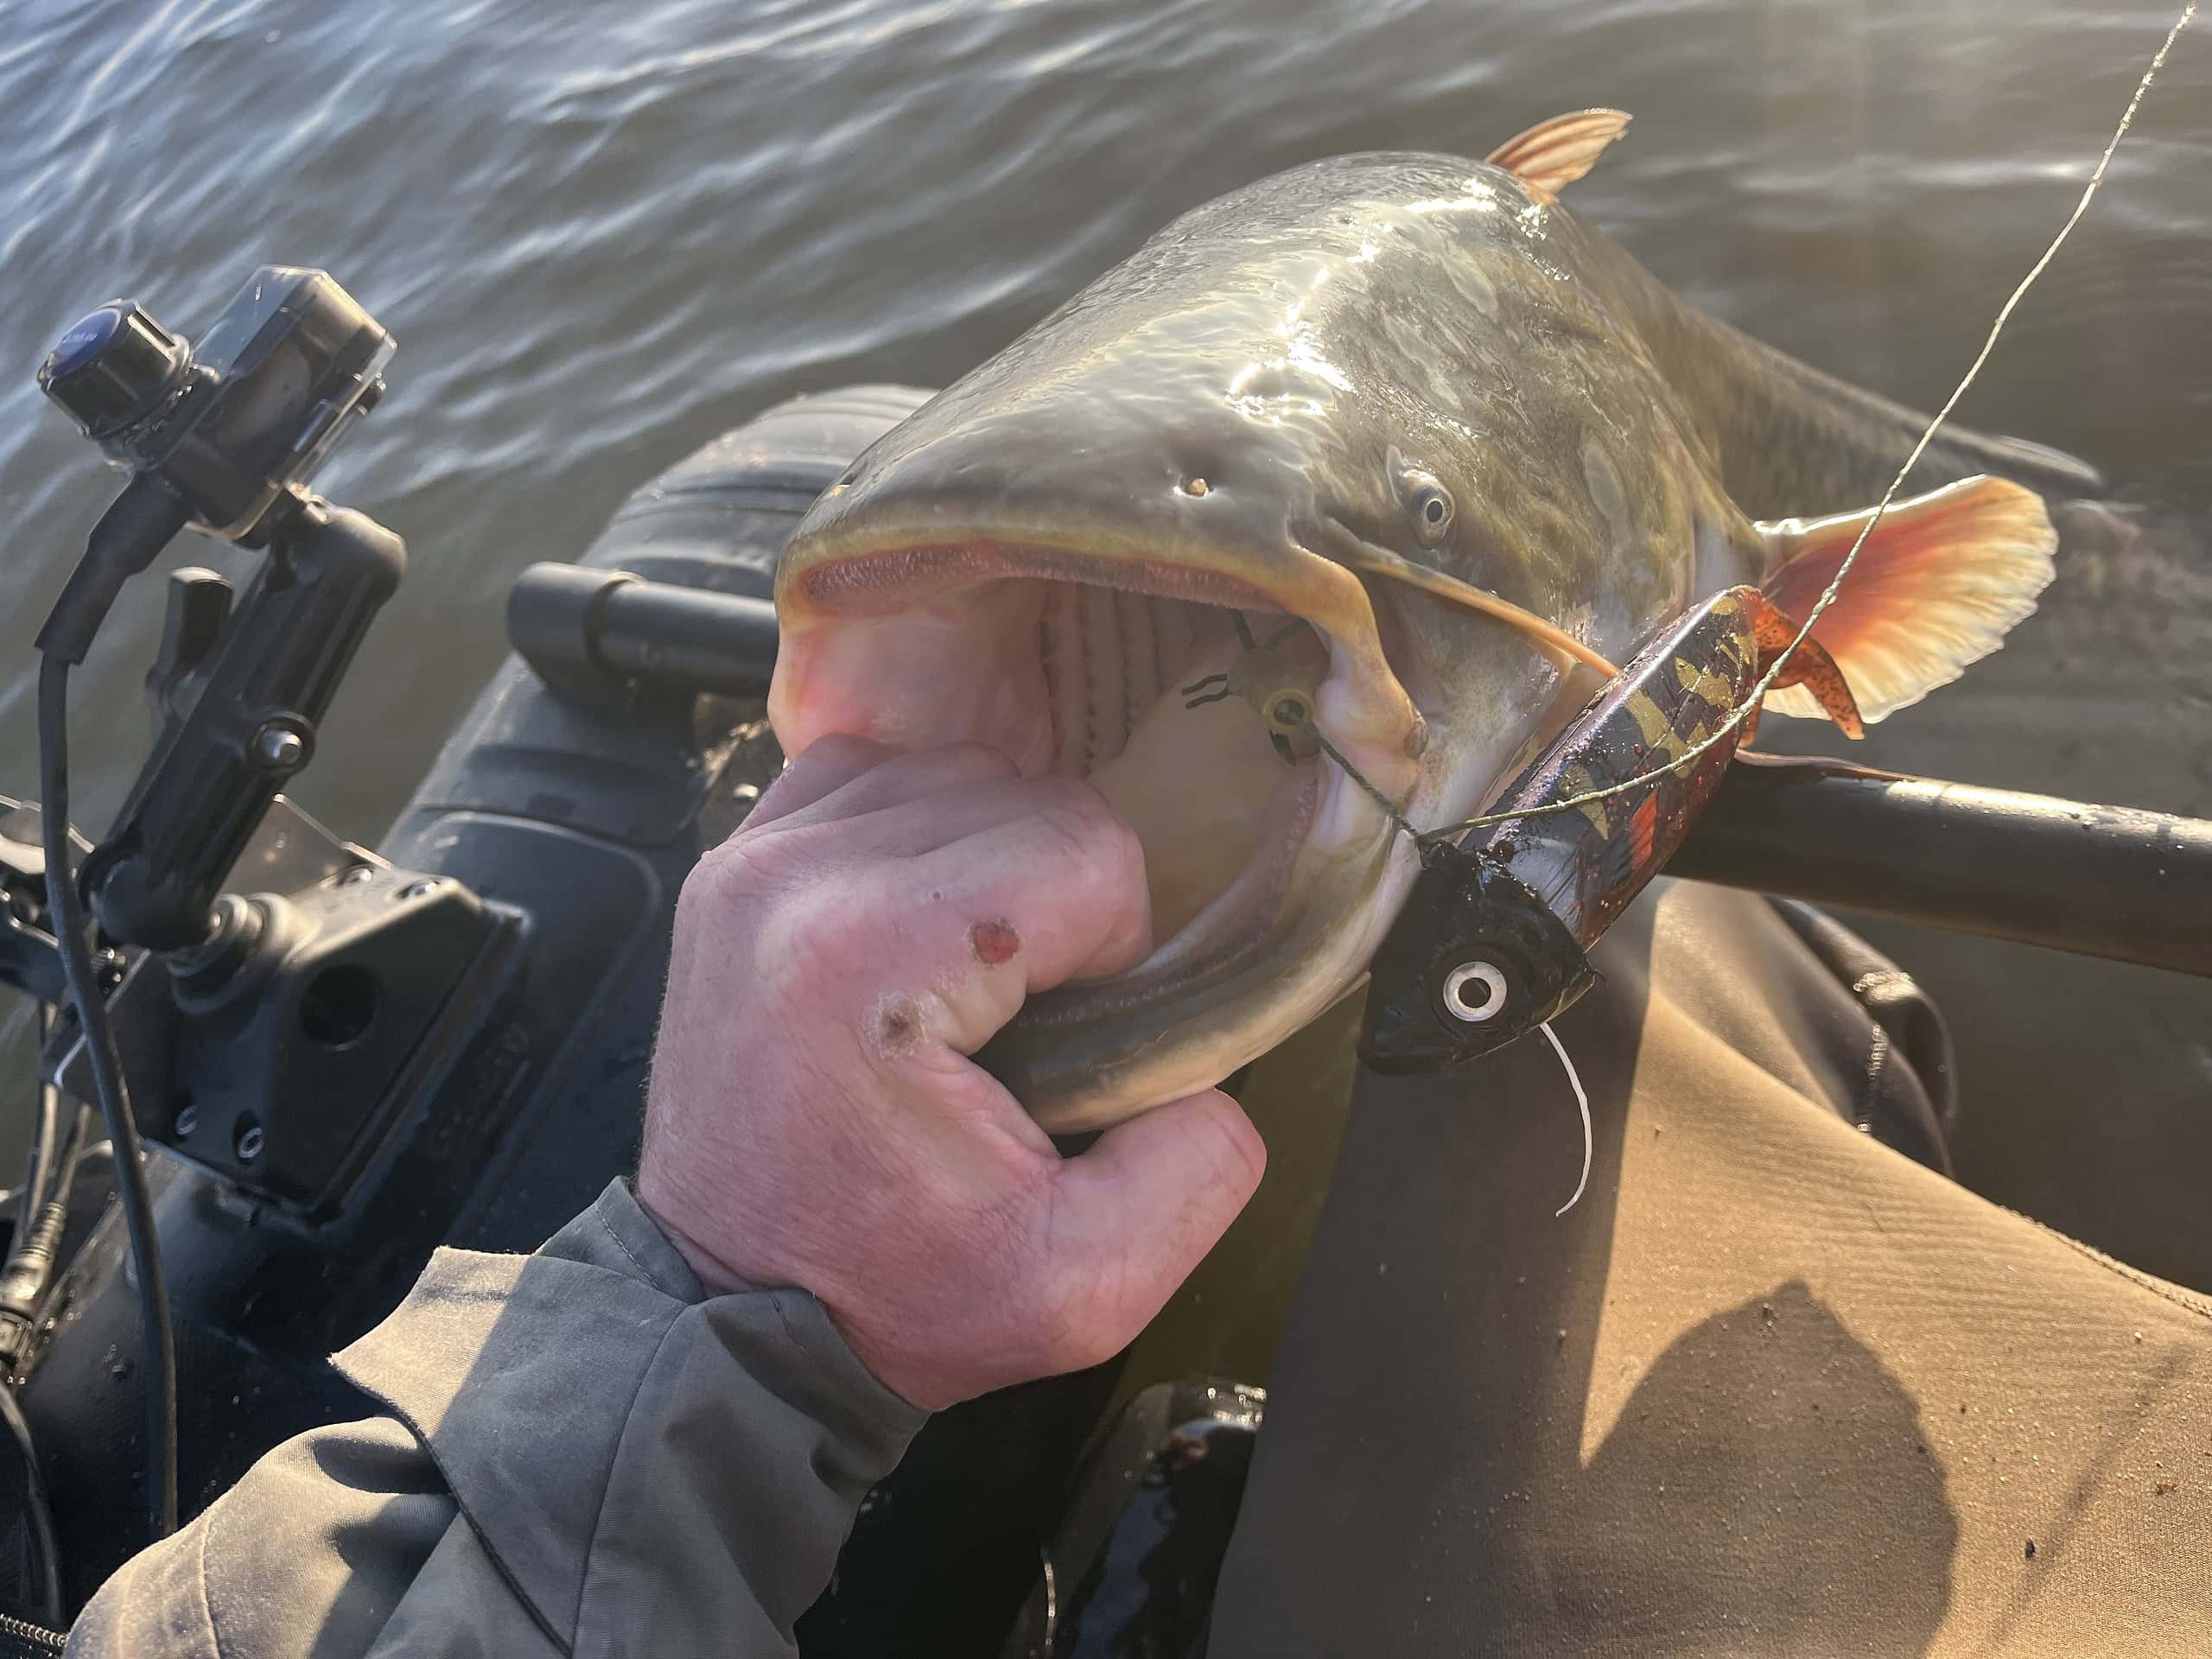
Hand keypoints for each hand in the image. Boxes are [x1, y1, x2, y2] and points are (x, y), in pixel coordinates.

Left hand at [636, 737, 1265, 1408]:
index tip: (1067, 1046)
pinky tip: (919, 930)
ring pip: (961, 775)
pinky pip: (877, 776)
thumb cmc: (890, 1298)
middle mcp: (797, 877)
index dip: (1118, 951)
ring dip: (997, 864)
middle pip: (1030, 797)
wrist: (728, 1315)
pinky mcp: (730, 863)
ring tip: (971, 981)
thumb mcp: (1085, 1286)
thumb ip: (1200, 1165)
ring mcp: (751, 858)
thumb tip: (1208, 1061)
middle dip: (1063, 907)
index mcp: (871, 954)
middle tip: (1026, 1024)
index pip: (1088, 852)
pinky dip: (923, 835)